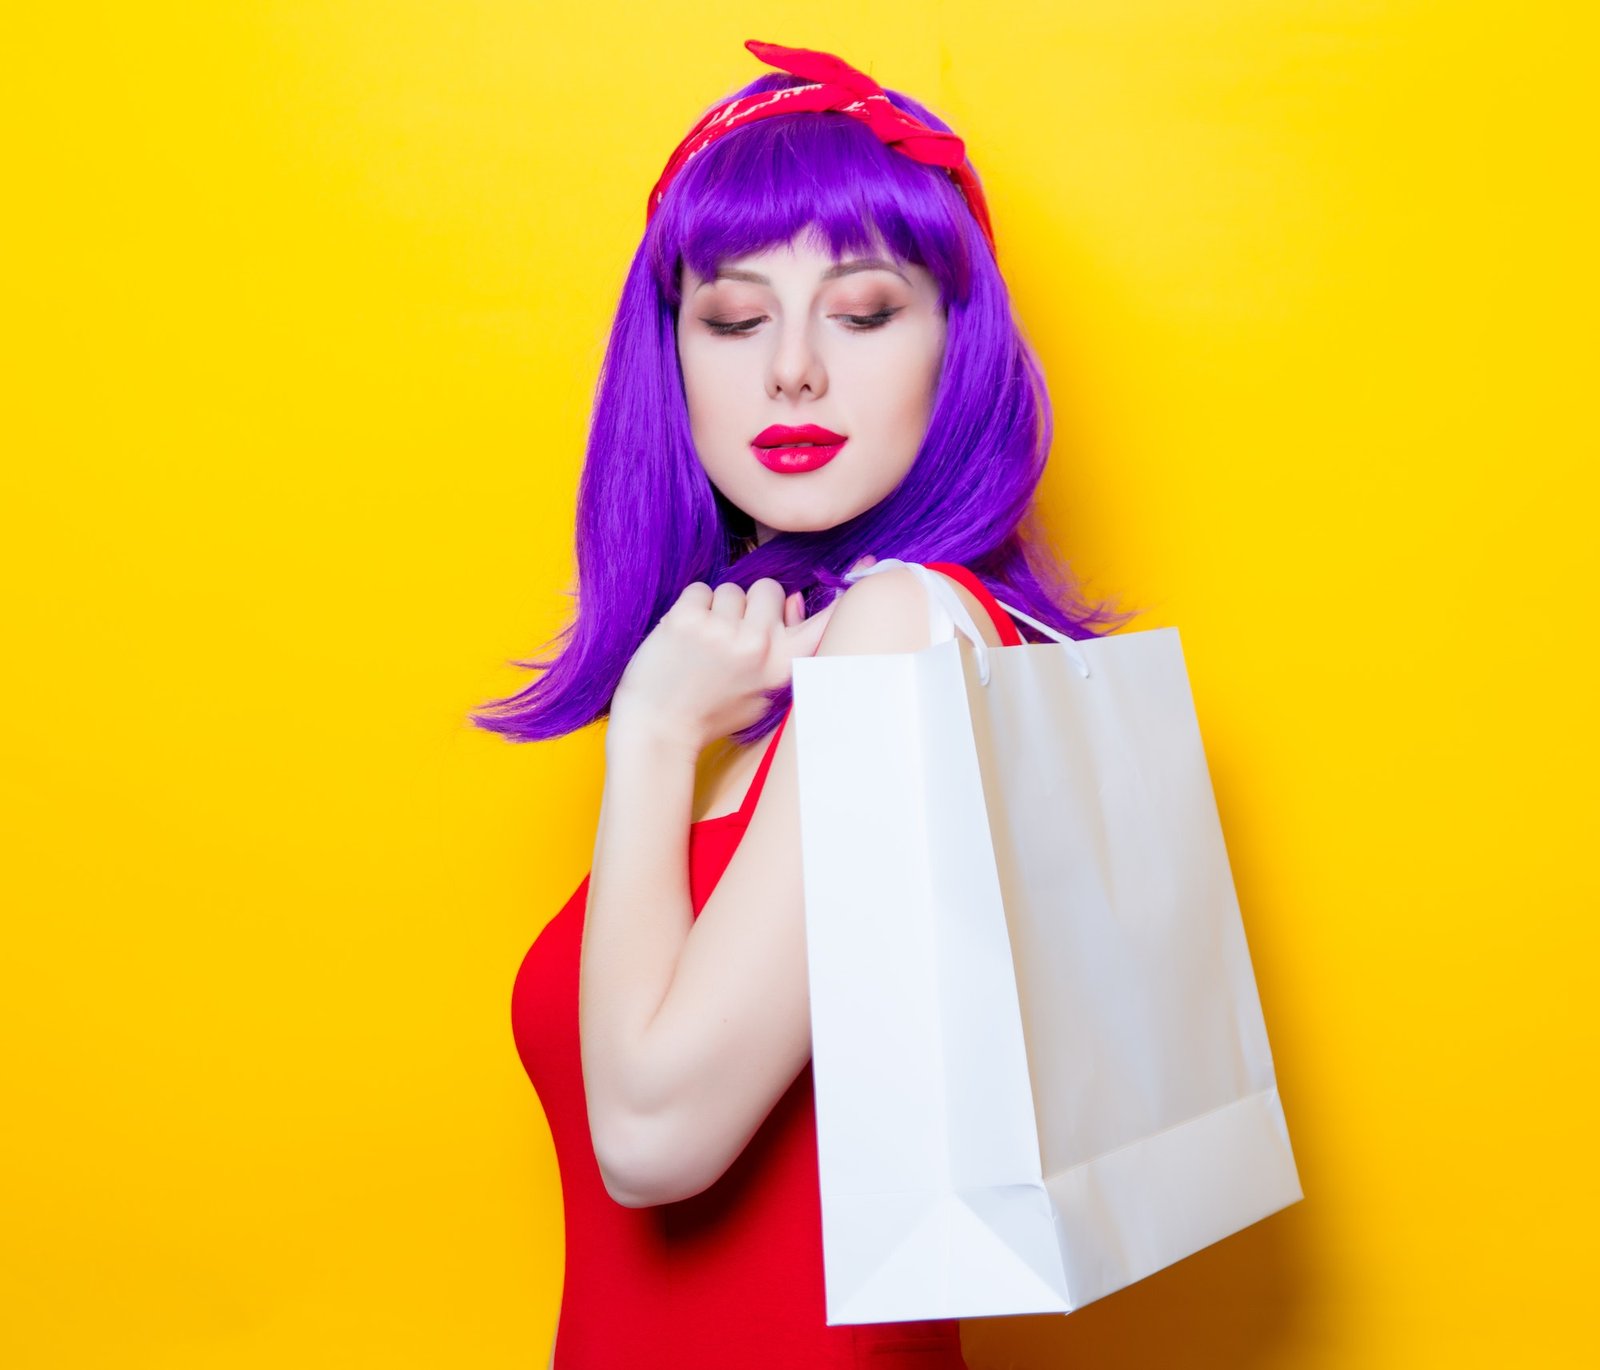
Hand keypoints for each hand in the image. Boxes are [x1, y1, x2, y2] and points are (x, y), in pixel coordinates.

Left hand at [612, 561, 871, 750]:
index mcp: (784, 667)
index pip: (825, 620)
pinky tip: (684, 639)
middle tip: (732, 642)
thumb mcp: (763, 688)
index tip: (870, 563)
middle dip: (752, 606)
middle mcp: (759, 647)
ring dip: (718, 611)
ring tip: (704, 645)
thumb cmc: (714, 708)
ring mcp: (722, 633)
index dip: (847, 591)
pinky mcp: (687, 620)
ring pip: (733, 589)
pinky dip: (690, 608)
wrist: (658, 727)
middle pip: (770, 589)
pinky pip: (700, 589)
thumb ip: (786, 645)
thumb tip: (796, 598)